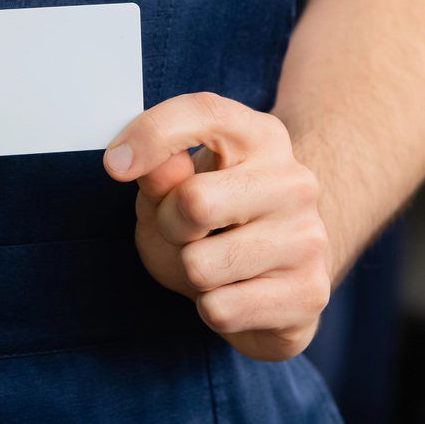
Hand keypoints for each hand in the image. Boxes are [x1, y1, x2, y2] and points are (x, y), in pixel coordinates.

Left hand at [103, 92, 333, 361]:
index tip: (114, 165)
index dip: (152, 134)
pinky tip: (237, 293)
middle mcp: (295, 182)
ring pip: (201, 266)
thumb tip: (130, 161)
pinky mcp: (309, 292)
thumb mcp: (175, 191)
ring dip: (192, 275)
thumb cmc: (217, 224)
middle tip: (188, 234)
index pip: (205, 113)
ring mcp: (309, 238)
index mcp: (262, 138)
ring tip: (217, 265)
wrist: (279, 276)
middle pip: (194, 202)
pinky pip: (220, 310)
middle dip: (170, 228)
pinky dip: (212, 310)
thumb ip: (156, 174)